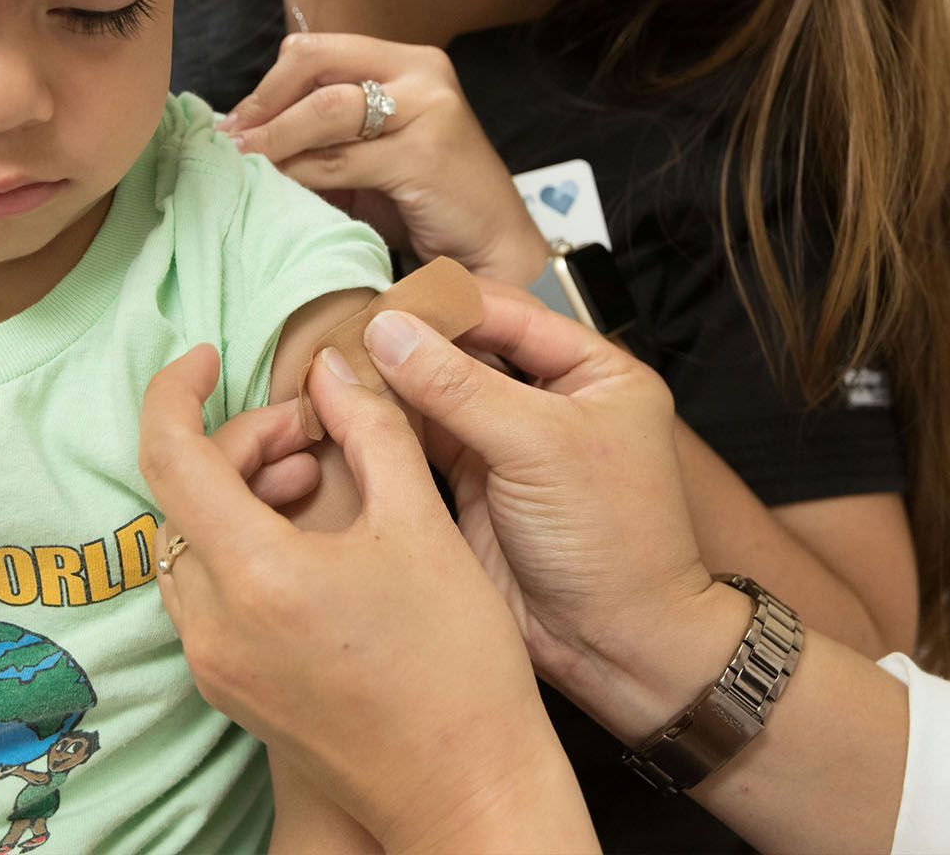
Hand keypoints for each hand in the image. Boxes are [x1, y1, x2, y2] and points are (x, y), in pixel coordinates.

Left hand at [139, 345, 590, 851]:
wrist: (467, 789)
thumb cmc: (458, 668)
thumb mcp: (421, 524)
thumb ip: (370, 429)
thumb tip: (332, 370)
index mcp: (256, 577)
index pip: (168, 455)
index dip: (175, 391)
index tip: (206, 357)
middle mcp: (215, 626)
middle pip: (182, 498)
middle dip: (240, 445)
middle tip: (314, 433)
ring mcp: (216, 665)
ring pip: (190, 546)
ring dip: (239, 496)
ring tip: (318, 481)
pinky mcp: (231, 691)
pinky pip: (208, 593)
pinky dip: (241, 547)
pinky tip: (309, 542)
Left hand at [217, 33, 551, 285]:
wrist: (493, 248)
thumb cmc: (428, 203)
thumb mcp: (372, 155)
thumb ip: (326, 135)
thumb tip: (246, 134)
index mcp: (407, 61)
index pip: (317, 50)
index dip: (268, 85)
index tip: (236, 123)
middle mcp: (422, 71)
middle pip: (314, 65)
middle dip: (263, 105)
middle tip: (231, 142)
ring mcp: (428, 108)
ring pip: (324, 111)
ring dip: (273, 141)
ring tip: (243, 165)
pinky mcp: (425, 153)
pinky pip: (340, 160)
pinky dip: (300, 173)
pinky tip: (278, 189)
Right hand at [356, 287, 719, 722]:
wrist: (617, 646)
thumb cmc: (615, 543)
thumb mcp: (539, 446)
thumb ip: (460, 386)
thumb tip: (389, 331)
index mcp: (595, 372)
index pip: (509, 314)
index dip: (445, 307)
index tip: (382, 303)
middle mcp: (551, 400)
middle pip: (468, 350)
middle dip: (410, 344)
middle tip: (345, 333)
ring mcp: (510, 445)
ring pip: (438, 395)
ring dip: (390, 384)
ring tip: (333, 368)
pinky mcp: (475, 487)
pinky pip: (422, 442)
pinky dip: (386, 427)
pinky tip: (345, 411)